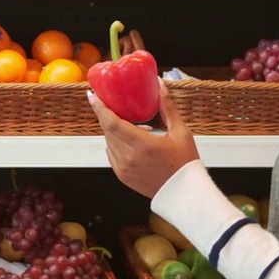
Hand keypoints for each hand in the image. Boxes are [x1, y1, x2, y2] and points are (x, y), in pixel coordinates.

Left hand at [89, 81, 200, 198]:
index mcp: (143, 145)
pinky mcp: (121, 176)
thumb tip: (160, 85)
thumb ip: (167, 107)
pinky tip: (131, 141)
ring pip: (108, 141)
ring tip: (133, 126)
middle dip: (107, 115)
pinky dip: (116, 144)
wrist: (183, 193)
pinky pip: (111, 153)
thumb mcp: (181, 132)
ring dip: (114, 130)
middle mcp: (129, 157)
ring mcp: (123, 168)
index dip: (100, 108)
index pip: (112, 123)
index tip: (93, 96)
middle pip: (108, 130)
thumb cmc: (185, 163)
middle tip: (112, 104)